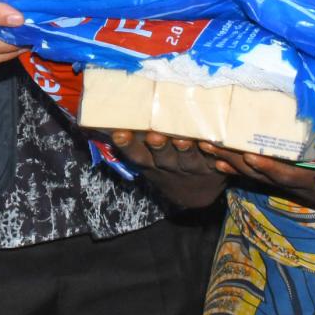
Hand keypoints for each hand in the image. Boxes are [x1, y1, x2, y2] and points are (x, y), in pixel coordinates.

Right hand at [108, 130, 226, 208]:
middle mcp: (170, 168)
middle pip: (163, 158)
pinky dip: (215, 154)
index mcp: (152, 165)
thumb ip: (132, 143)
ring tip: (183, 139)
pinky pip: (216, 161)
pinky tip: (212, 144)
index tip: (120, 132)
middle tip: (154, 136)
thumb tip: (98, 118)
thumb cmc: (165, 167)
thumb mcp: (147, 161)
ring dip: (186, 150)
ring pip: (189, 160)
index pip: (136, 156)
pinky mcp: (214, 168)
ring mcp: (193, 169)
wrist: (195, 195)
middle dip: (158, 147)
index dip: (128, 146)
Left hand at [199, 145, 314, 231]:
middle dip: (236, 160)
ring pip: (257, 175)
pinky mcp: (292, 182)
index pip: (291, 175)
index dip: (270, 168)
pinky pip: (261, 175)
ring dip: (232, 162)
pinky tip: (220, 159)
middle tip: (208, 144)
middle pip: (263, 174)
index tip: (251, 157)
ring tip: (205, 148)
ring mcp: (295, 185)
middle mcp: (302, 185)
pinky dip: (241, 167)